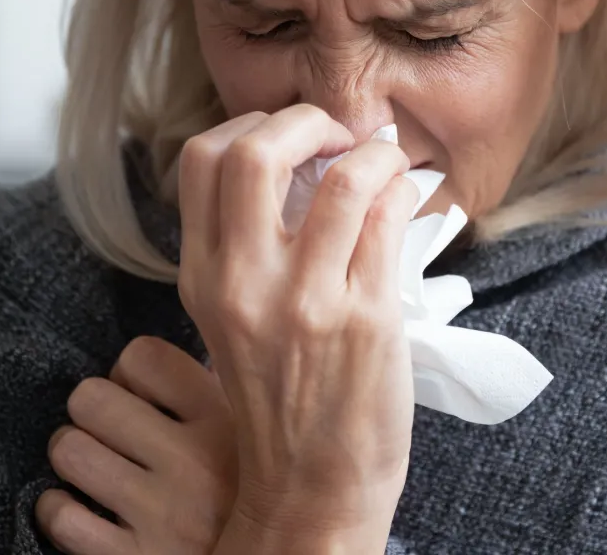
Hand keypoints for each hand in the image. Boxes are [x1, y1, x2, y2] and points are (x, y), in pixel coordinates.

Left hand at [36, 337, 236, 554]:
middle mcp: (195, 463)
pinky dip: (58, 511)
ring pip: (68, 451)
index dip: (128, 373)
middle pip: (91, 398)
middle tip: (108, 434)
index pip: (142, 356)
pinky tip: (80, 511)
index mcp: (226, 423)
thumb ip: (218, 398)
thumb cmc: (247, 501)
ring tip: (93, 469)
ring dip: (73, 457)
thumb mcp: (256, 442)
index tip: (138, 397)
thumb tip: (178, 359)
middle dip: (91, 414)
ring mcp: (162, 514)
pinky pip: (60, 517)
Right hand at [176, 106, 418, 551]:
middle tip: (335, 135)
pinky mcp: (365, 317)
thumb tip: (305, 162)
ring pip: (343, 177)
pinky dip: (404, 189)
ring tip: (384, 161)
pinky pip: (389, 219)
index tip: (289, 136)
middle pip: (254, 150)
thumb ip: (247, 247)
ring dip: (376, 151)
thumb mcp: (233, 319)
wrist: (312, 487)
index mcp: (203, 278)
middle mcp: (244, 284)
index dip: (250, 124)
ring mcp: (306, 301)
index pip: (200, 159)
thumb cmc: (281, 400)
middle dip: (305, 120)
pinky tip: (406, 197)